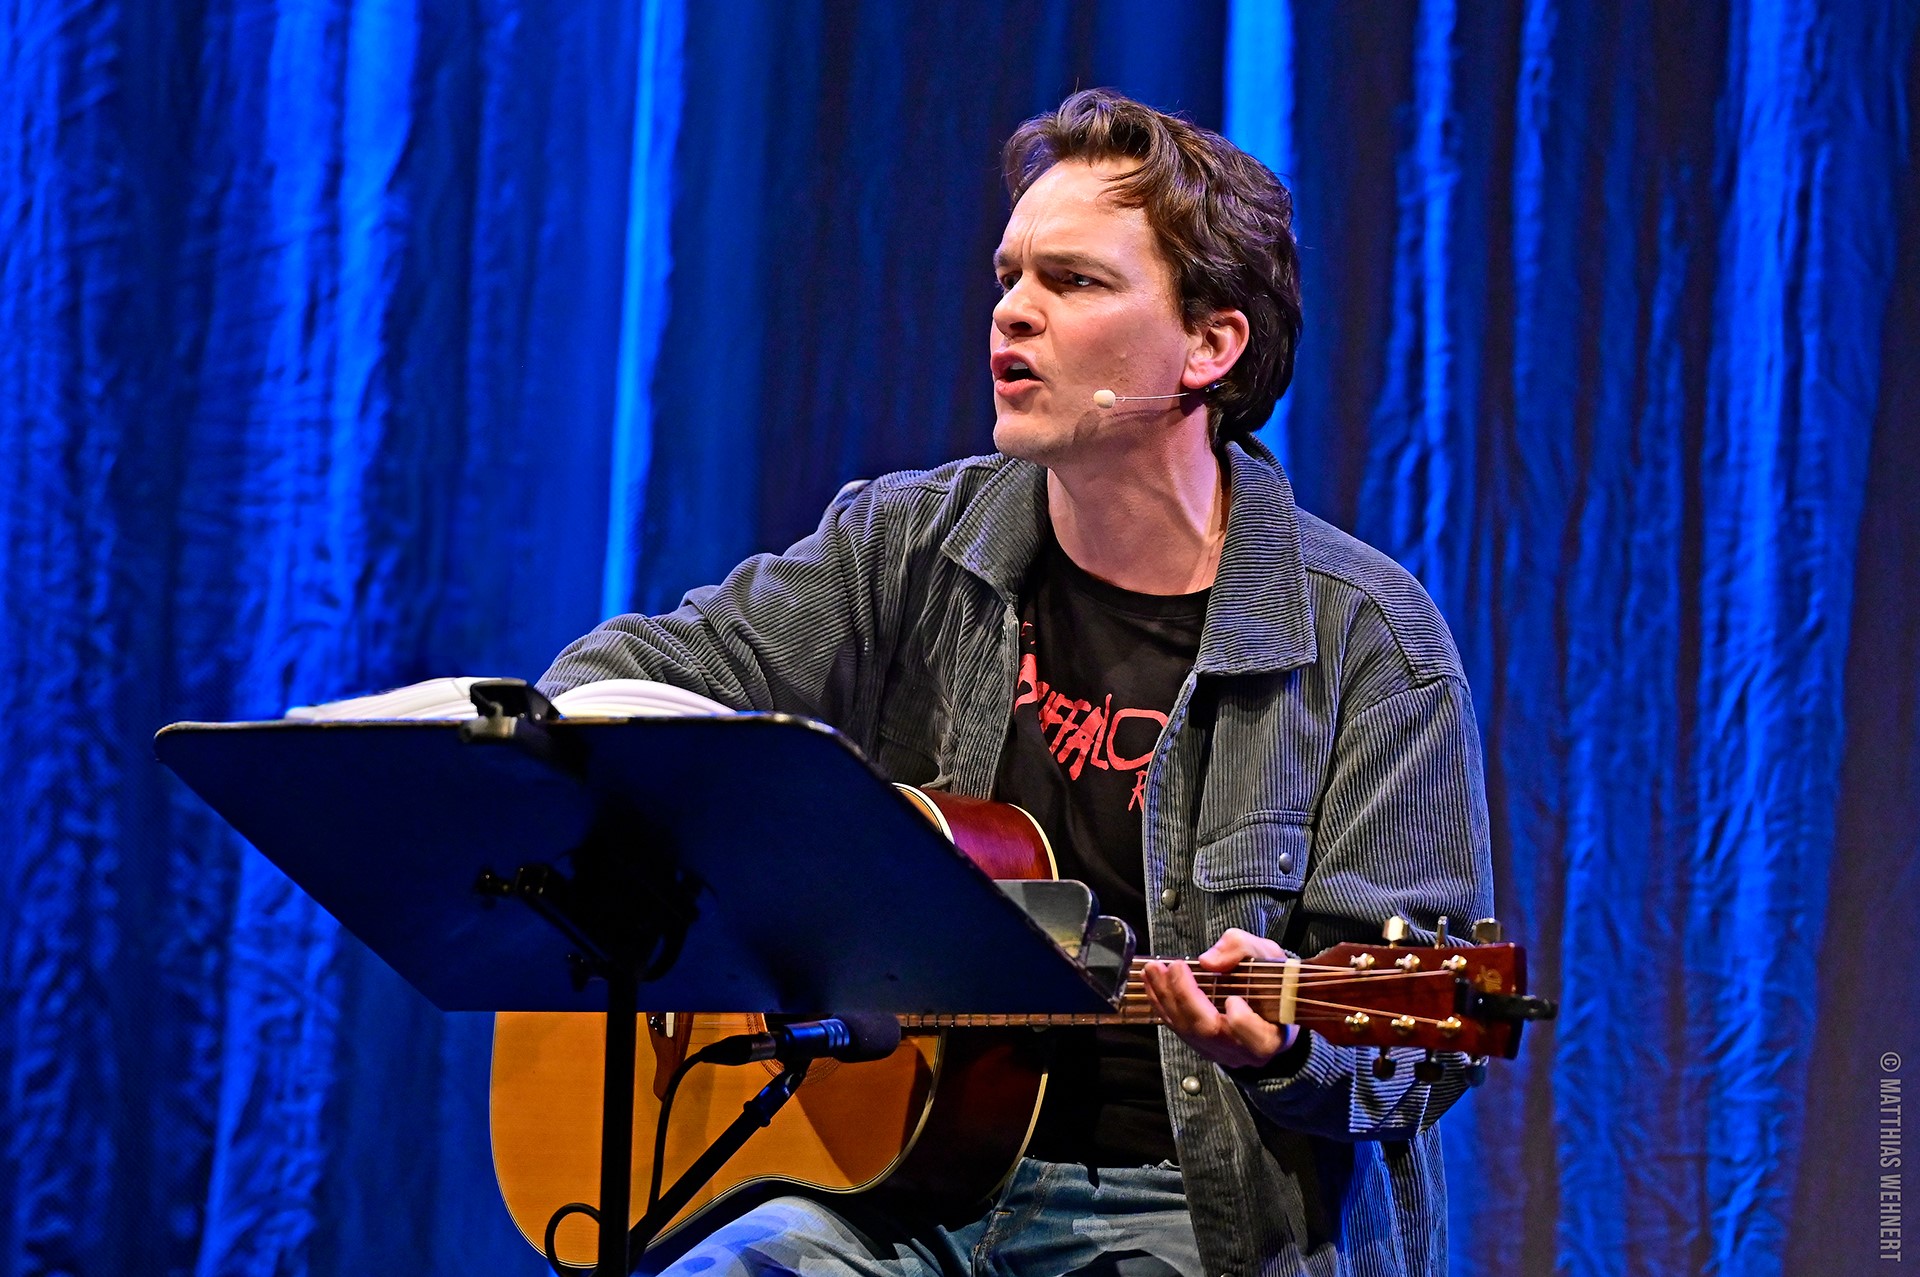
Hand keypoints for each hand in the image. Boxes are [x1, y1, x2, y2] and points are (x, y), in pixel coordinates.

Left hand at [1142, 928, 1299, 1069]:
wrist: (1271, 999)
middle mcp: (1244, 1051)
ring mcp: (1220, 1052)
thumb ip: (1241, 950)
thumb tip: (1208, 961)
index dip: (1242, 1021)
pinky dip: (1161, 1004)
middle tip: (1172, 968)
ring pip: (1188, 1031)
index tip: (1233, 998)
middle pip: (1210, 1031)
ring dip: (1166, 998)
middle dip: (1185, 997)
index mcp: (1271, 1036)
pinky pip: (1177, 1028)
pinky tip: (1152, 983)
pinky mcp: (1201, 1046)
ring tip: (1153, 971)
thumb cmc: (1273, 981)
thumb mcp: (1267, 955)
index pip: (1257, 1039)